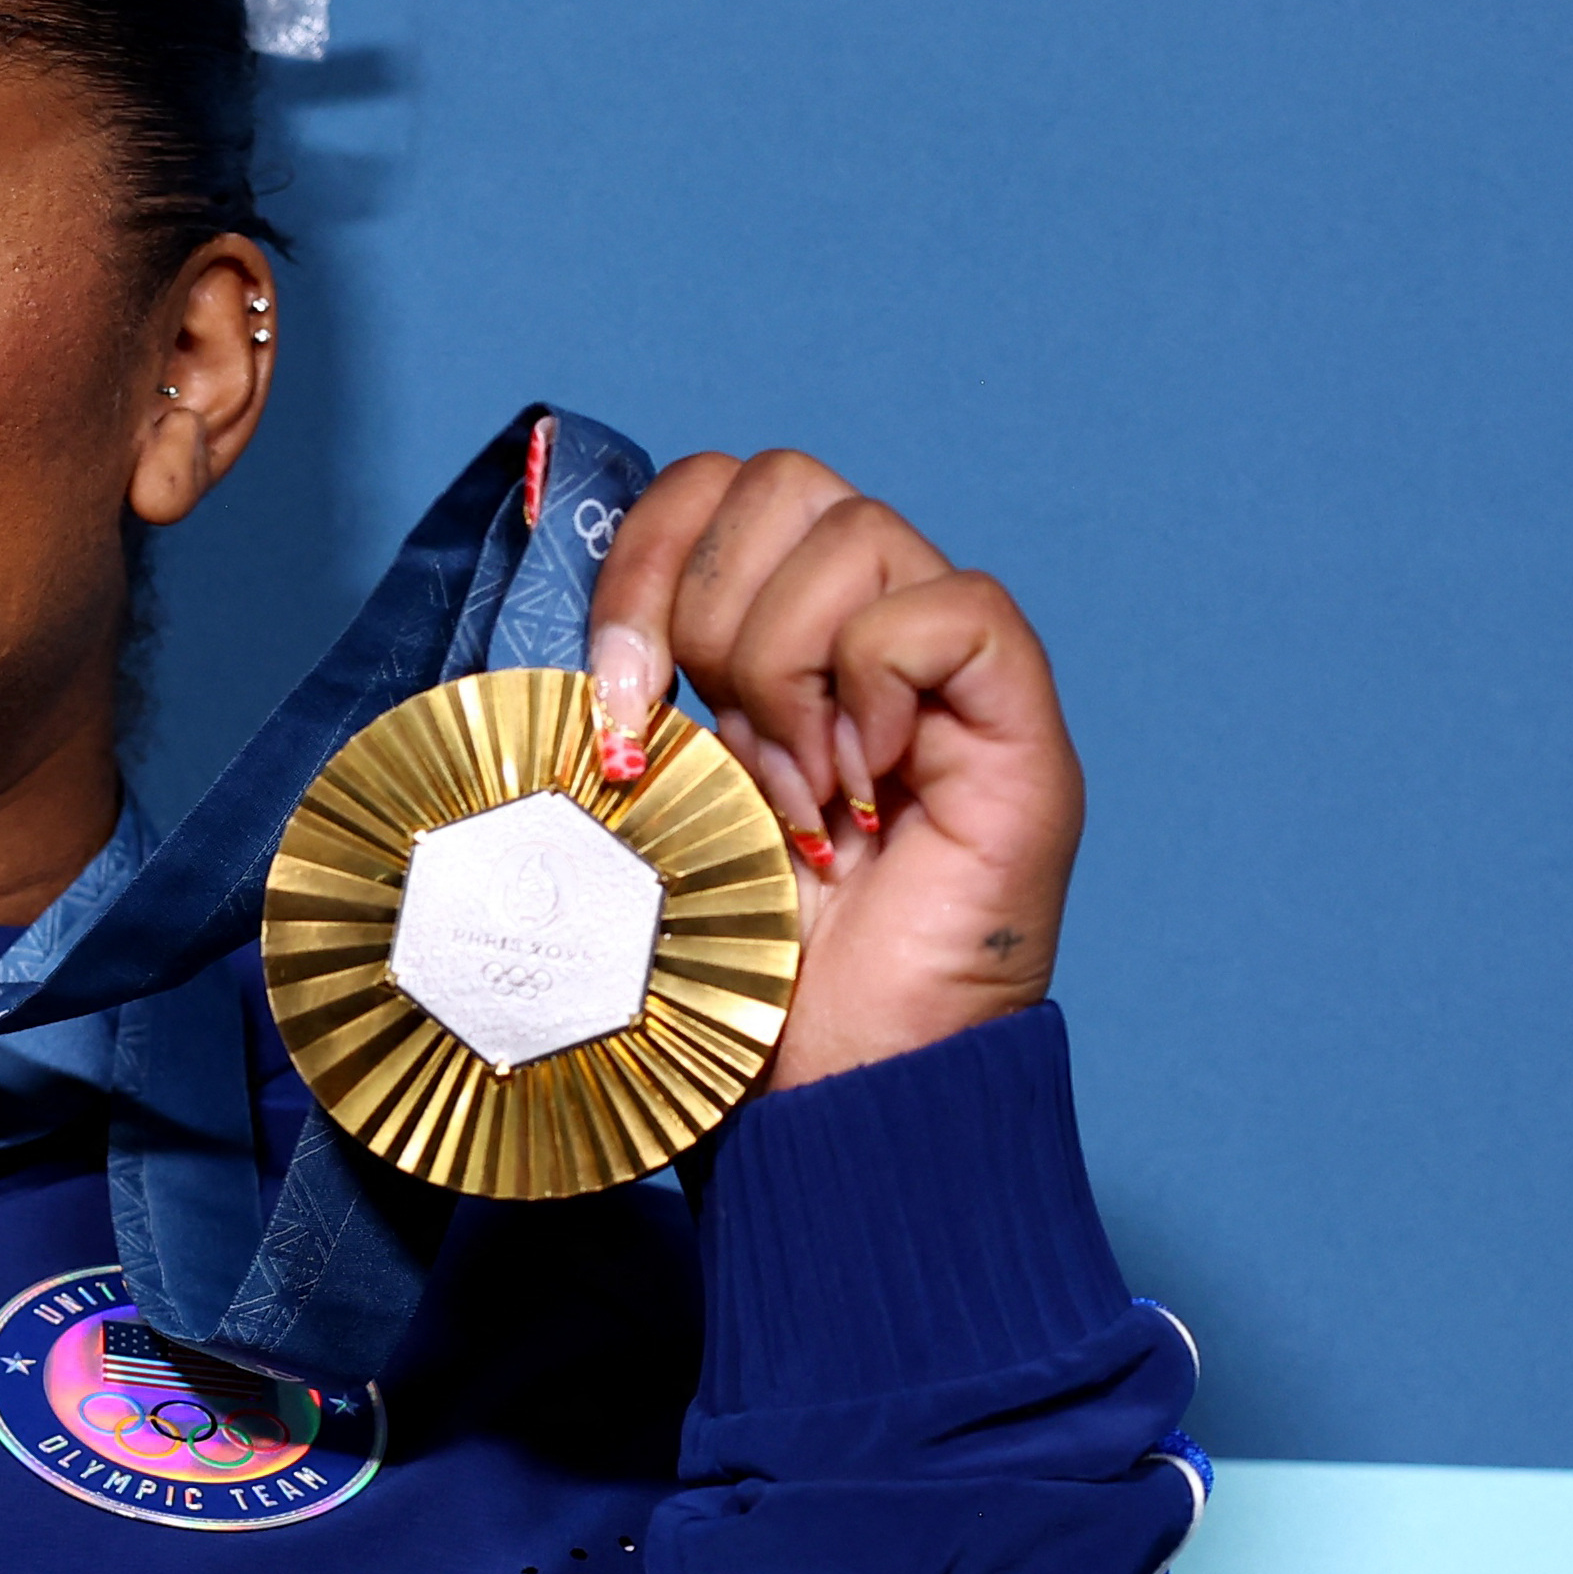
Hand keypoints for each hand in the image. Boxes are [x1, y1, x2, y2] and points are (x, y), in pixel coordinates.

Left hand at [583, 452, 1082, 1089]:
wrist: (832, 1093)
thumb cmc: (740, 979)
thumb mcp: (646, 818)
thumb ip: (628, 715)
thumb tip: (557, 654)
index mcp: (777, 645)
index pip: (710, 490)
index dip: (643, 563)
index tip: (615, 705)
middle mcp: (870, 634)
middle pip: (779, 480)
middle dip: (701, 610)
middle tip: (707, 753)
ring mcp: (949, 673)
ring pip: (856, 532)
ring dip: (786, 671)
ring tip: (791, 800)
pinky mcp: (1015, 723)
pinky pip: (952, 608)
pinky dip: (879, 688)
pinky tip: (858, 797)